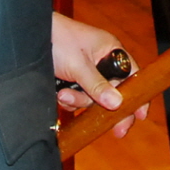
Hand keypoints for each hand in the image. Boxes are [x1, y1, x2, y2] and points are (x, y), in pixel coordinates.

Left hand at [50, 12, 146, 138]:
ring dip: (79, 102)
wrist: (28, 37)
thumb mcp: (78, 64)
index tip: (140, 115)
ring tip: (64, 96)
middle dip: (107, 107)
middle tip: (118, 131)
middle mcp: (101, 62)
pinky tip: (60, 94)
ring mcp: (86, 73)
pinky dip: (70, 101)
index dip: (137, 95)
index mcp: (110, 51)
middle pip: (112, 91)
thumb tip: (118, 104)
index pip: (131, 75)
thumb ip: (97, 84)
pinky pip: (78, 99)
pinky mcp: (72, 81)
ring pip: (93, 98)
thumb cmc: (58, 39)